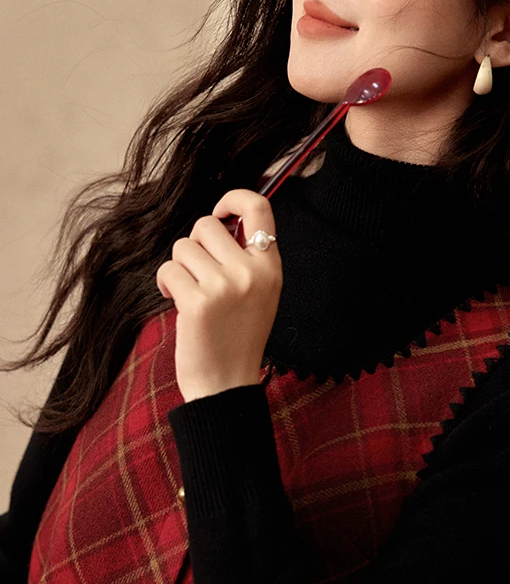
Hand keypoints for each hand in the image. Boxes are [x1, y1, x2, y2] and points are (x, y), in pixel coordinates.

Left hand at [155, 190, 281, 401]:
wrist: (226, 384)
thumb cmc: (237, 336)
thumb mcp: (259, 292)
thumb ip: (246, 256)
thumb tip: (220, 220)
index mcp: (271, 267)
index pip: (259, 207)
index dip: (233, 199)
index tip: (220, 213)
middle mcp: (252, 272)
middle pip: (206, 225)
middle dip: (194, 244)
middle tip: (198, 271)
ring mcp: (225, 286)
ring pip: (183, 247)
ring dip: (179, 267)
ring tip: (189, 292)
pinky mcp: (198, 302)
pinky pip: (168, 269)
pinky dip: (166, 283)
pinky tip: (176, 301)